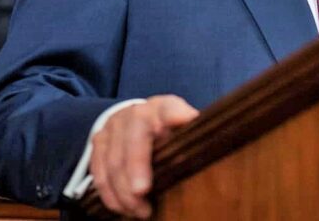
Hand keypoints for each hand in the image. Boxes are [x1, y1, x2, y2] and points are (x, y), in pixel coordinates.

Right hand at [89, 95, 198, 218]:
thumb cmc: (167, 133)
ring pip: (113, 159)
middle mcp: (136, 112)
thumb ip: (193, 139)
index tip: (184, 120)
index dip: (175, 114)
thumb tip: (219, 146)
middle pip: (134, 138)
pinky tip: (122, 208)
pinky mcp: (99, 140)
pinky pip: (99, 170)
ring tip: (140, 212)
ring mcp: (114, 125)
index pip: (170, 108)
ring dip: (123, 191)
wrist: (138, 120)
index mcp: (163, 108)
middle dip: (136, 166)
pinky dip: (109, 193)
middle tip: (142, 193)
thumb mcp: (183, 132)